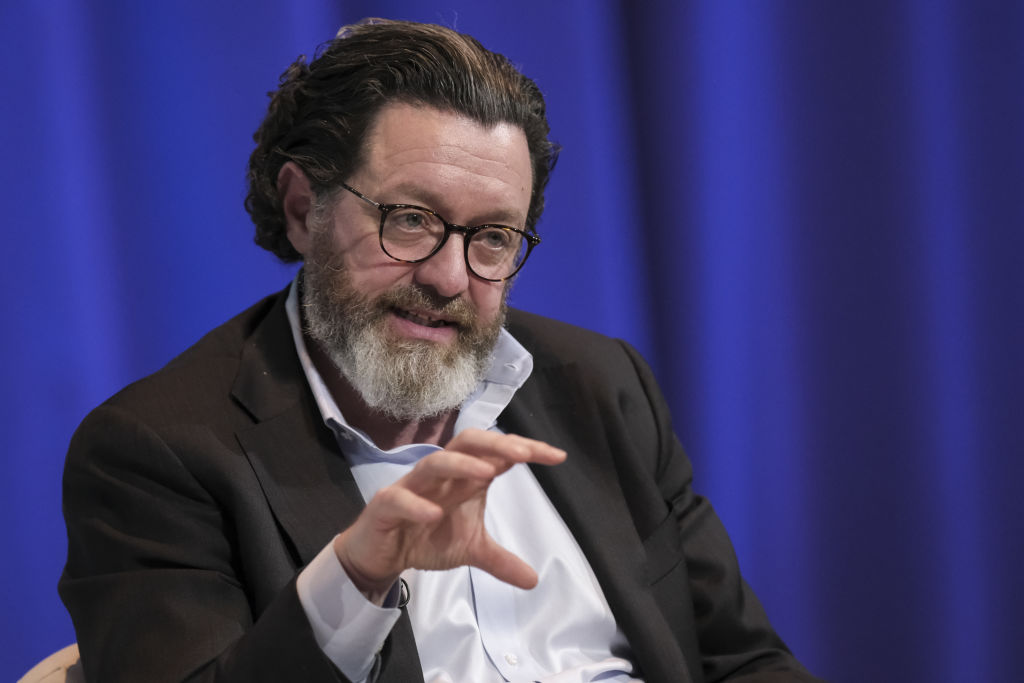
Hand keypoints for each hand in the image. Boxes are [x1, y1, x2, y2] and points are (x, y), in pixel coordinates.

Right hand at [333, 428, 566, 603]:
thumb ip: (501, 560)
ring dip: (461, 466)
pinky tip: (434, 515)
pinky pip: (399, 498)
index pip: (495, 453)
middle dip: (495, 445)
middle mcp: (439, 475)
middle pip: (466, 443)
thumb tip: (534, 580)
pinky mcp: (386, 505)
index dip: (525, 450)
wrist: (380, 555)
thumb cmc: (425, 538)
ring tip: (487, 474)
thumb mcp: (470, 550)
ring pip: (434, 463)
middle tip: (524, 454)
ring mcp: (411, 486)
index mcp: (462, 477)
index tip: (557, 456)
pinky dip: (416, 504)